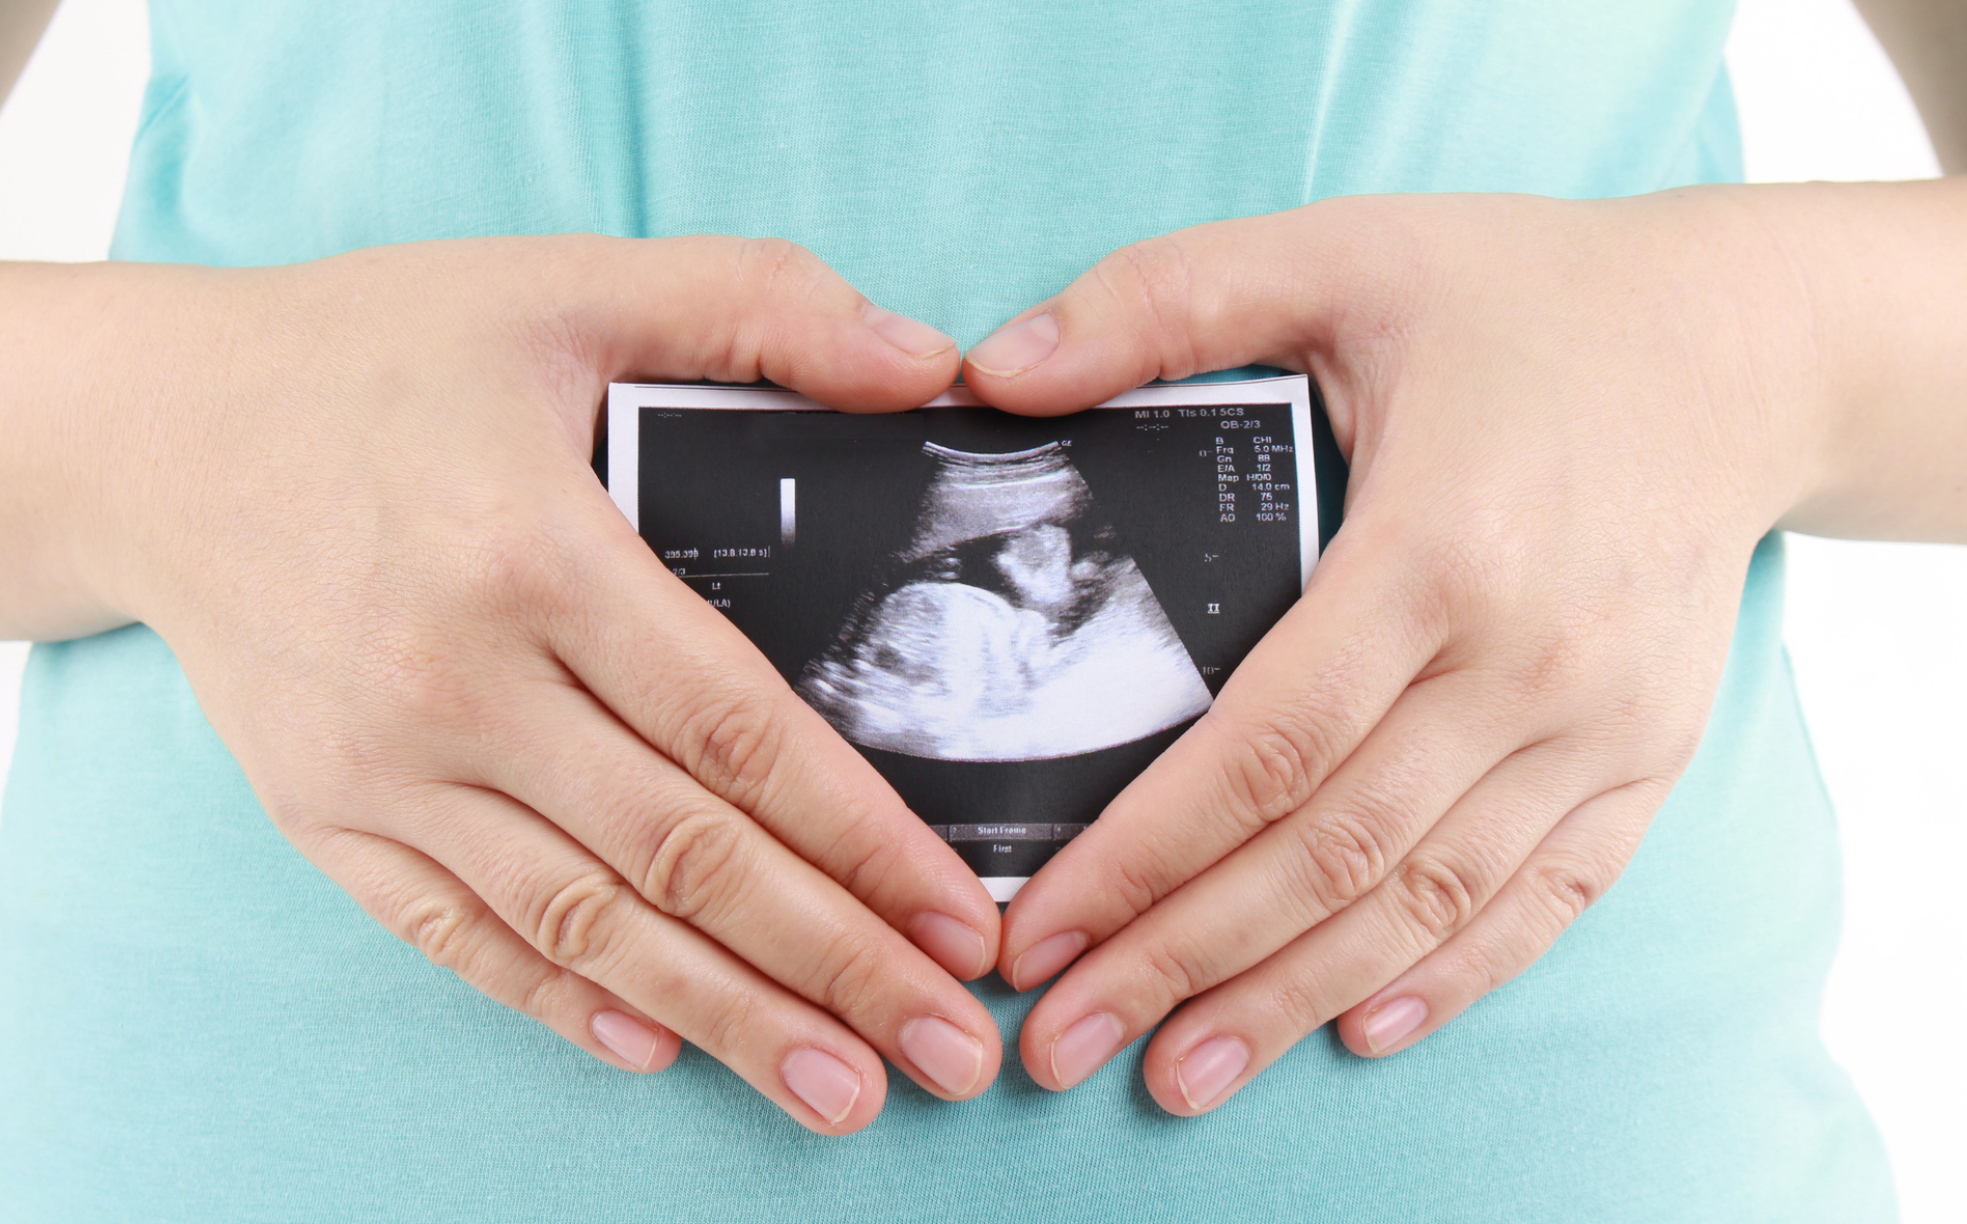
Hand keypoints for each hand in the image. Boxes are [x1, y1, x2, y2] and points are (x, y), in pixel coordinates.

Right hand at [88, 235, 1001, 1132]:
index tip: (964, 919)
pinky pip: (457, 935)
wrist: (151, 432)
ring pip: (585, 922)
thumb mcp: (570, 283)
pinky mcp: (323, 814)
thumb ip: (761, 306)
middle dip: (834, 965)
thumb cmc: (376, 354)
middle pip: (683, 855)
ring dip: (726, 1019)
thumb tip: (932, 366)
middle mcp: (457, 682)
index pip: (738, 732)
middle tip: (948, 1049)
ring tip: (841, 1093)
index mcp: (535, 553)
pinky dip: (561, 999)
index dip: (864, 839)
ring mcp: (380, 766)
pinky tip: (660, 1048)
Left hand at [959, 191, 1826, 1112]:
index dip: (1144, 854)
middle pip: (1331, 851)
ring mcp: (1601, 720)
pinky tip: (1356, 1026)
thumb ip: (1156, 303)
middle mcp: (1528, 656)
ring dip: (1294, 1000)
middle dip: (1183, 961)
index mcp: (1436, 546)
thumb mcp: (1333, 253)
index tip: (1041, 931)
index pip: (1265, 746)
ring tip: (1179, 1070)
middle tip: (1064, 1042)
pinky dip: (1453, 974)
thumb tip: (989, 372)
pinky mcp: (1647, 754)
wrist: (1736, 346)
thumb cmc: (1518, 297)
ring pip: (1428, 898)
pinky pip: (1548, 897)